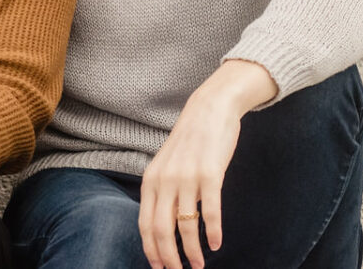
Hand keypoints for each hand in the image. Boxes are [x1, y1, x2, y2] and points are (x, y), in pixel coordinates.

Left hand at [138, 60, 277, 268]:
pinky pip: (211, 211)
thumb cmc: (190, 140)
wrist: (209, 109)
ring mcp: (187, 177)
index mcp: (151, 180)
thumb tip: (168, 224)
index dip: (151, 250)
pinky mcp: (210, 174)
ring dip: (192, 251)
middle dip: (170, 258)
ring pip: (186, 225)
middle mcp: (165, 180)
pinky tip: (216, 243)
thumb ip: (163, 191)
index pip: (145, 224)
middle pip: (162, 230)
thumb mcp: (167, 165)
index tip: (159, 268)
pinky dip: (213, 231)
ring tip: (199, 265)